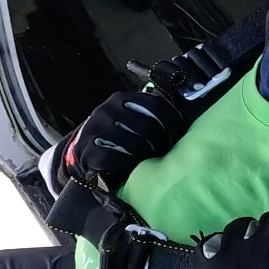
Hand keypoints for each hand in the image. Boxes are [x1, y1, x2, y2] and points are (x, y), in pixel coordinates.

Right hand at [57, 90, 190, 192]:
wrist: (83, 151)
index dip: (172, 122)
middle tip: (164, 153)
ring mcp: (96, 130)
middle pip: (148, 126)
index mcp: (122, 99)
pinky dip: (127, 166)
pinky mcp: (88, 151)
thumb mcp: (130, 118)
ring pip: (134, 144)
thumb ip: (149, 114)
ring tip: (151, 163)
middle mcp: (108, 110)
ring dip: (146, 157)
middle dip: (161, 143)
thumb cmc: (116, 135)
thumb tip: (186, 116)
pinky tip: (131, 170)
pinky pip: (115, 159)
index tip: (177, 135)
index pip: (157, 106)